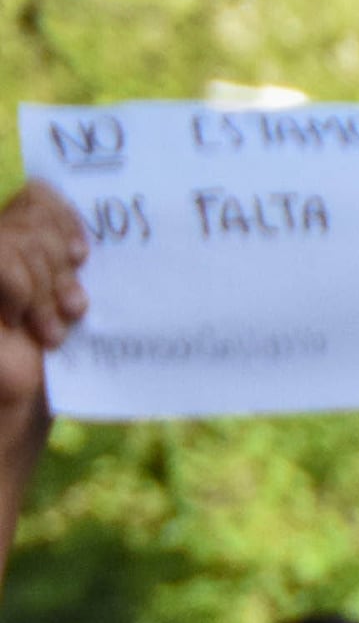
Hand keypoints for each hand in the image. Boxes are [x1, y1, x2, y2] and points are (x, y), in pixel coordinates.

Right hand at [0, 178, 86, 455]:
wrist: (4, 429)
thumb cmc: (41, 374)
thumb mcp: (61, 306)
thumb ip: (62, 263)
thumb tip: (86, 230)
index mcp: (13, 251)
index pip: (35, 194)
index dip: (61, 214)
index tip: (83, 255)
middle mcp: (1, 257)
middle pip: (28, 209)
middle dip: (58, 257)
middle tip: (71, 308)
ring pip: (15, 237)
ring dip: (44, 284)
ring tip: (51, 330)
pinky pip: (2, 258)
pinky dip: (23, 286)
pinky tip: (27, 323)